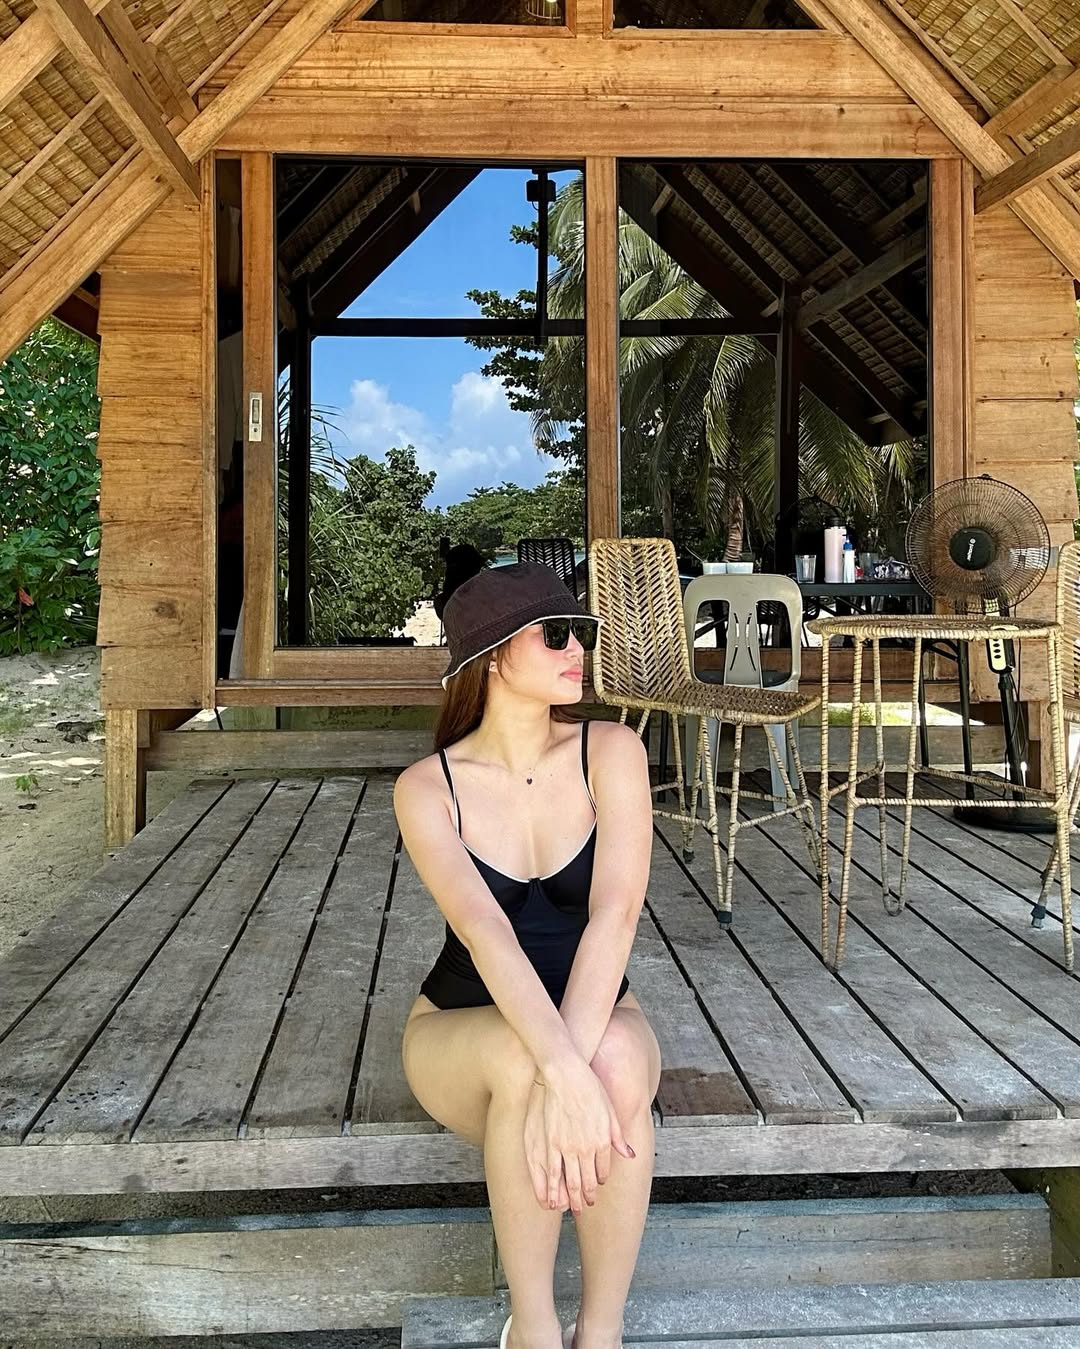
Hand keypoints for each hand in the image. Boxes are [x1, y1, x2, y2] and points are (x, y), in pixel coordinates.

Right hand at [524, 1061, 635, 1215]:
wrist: (566, 1074)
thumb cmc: (589, 1088)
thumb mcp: (610, 1112)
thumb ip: (618, 1137)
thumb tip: (629, 1154)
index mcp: (603, 1141)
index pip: (603, 1170)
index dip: (600, 1179)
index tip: (597, 1183)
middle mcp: (586, 1149)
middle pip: (587, 1181)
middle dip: (588, 1196)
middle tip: (587, 1205)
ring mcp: (567, 1148)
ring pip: (570, 1183)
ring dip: (572, 1198)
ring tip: (573, 1208)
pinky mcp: (550, 1144)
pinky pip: (552, 1173)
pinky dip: (553, 1190)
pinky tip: (551, 1199)